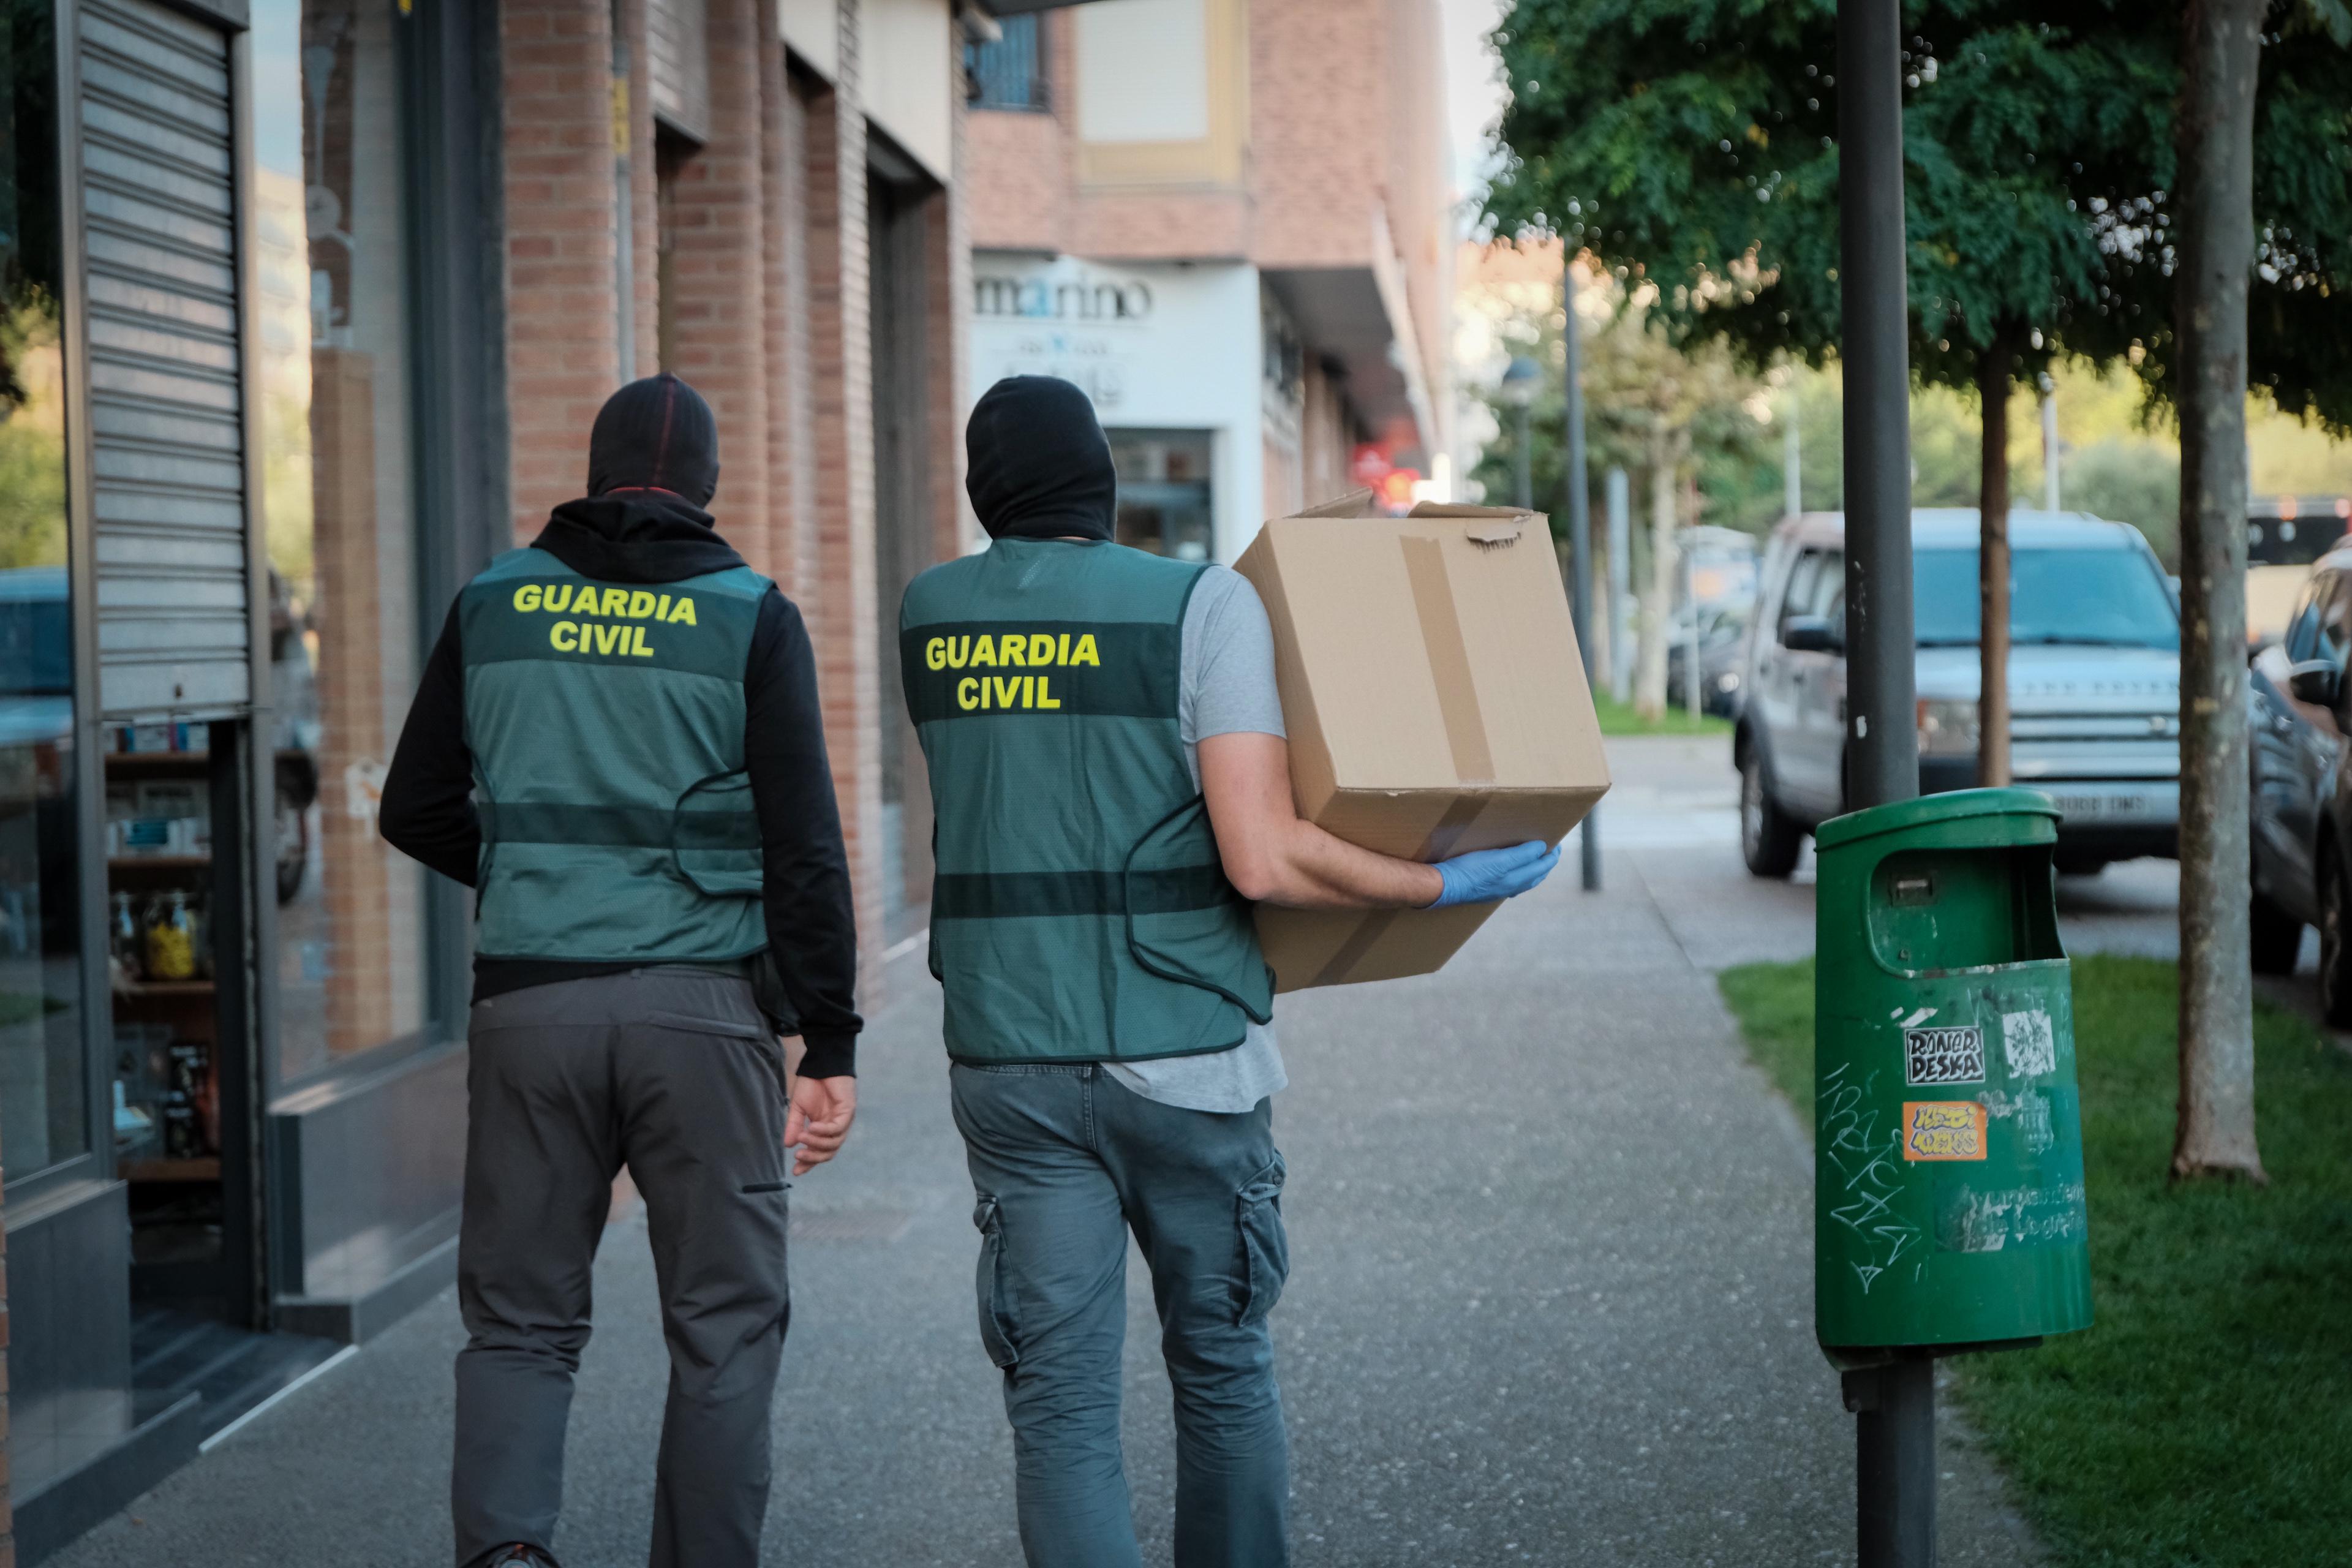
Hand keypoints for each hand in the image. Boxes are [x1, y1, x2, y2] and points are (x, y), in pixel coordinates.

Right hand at [786, 1075, 857, 1174]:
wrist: (821, 1064)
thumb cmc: (811, 1084)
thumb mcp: (798, 1108)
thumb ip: (794, 1126)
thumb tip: (787, 1145)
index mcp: (824, 1129)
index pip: (819, 1151)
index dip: (809, 1162)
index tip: (796, 1171)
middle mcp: (835, 1128)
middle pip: (829, 1152)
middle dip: (814, 1157)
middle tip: (799, 1156)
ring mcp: (843, 1120)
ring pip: (834, 1142)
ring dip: (817, 1143)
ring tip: (803, 1137)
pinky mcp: (848, 1110)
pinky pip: (838, 1127)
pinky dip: (824, 1130)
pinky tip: (812, 1127)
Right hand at [1427, 840, 1560, 907]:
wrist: (1444, 886)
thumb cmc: (1471, 871)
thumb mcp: (1499, 860)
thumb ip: (1522, 855)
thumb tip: (1541, 848)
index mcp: (1516, 880)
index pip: (1541, 867)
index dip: (1551, 856)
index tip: (1557, 844)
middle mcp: (1510, 888)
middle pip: (1535, 876)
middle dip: (1544, 864)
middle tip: (1549, 851)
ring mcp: (1497, 891)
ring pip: (1523, 881)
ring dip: (1532, 870)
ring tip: (1534, 860)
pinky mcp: (1485, 889)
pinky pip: (1509, 883)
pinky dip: (1518, 875)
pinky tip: (1509, 872)